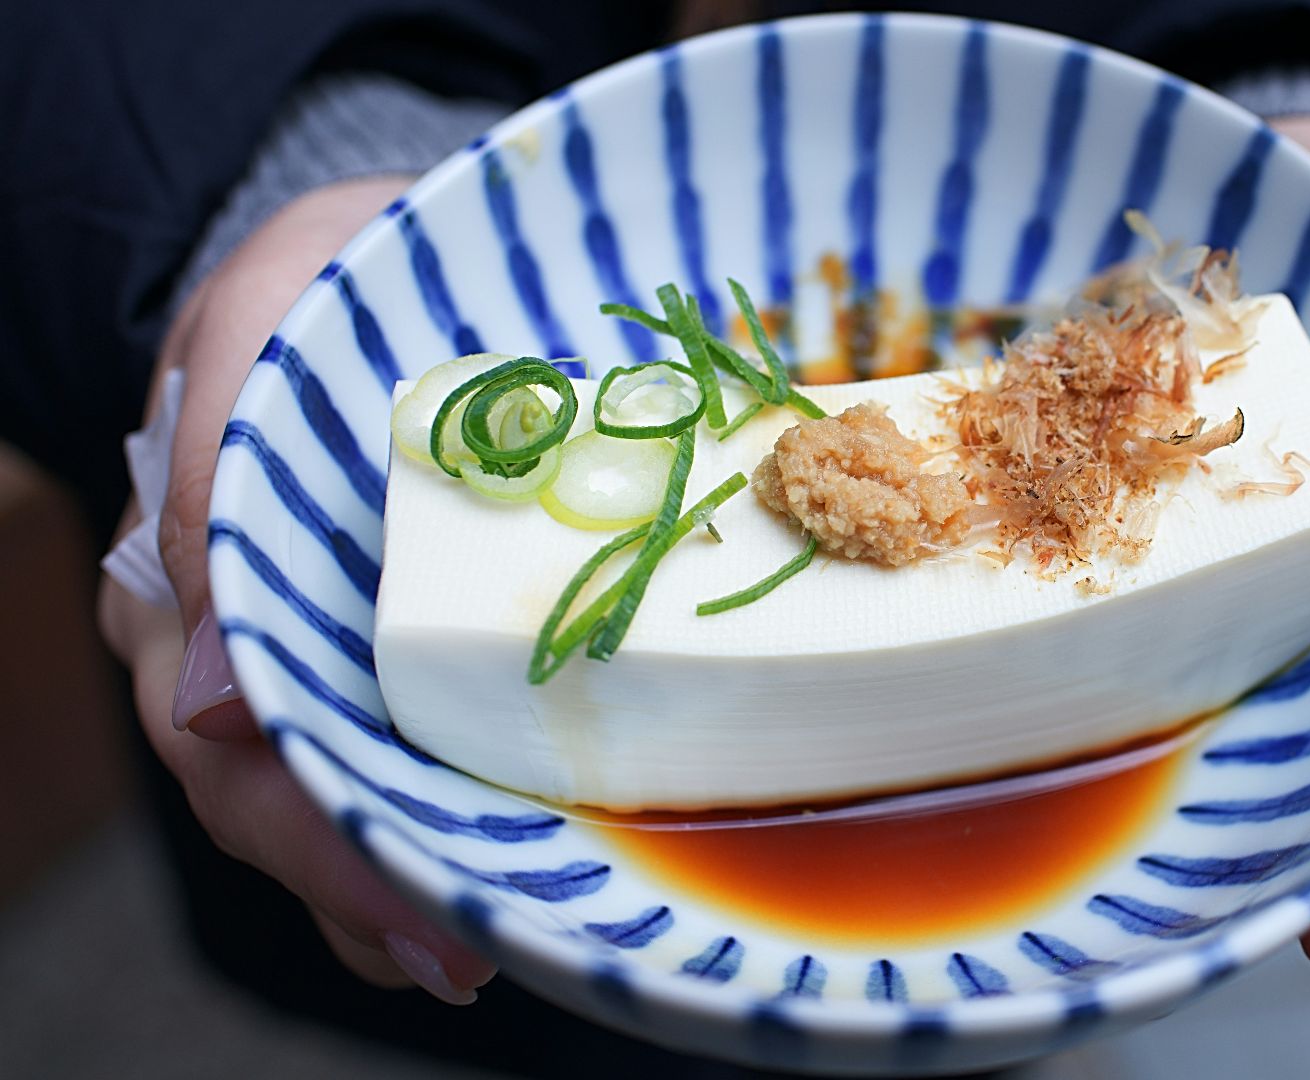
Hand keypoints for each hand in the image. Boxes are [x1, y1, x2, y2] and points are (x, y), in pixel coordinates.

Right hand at [98, 176, 496, 1004]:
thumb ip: (215, 478)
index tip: (409, 905)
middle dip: (368, 884)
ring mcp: (307, 634)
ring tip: (485, 944)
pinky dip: (438, 804)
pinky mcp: (386, 625)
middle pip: (281, 793)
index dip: (313, 838)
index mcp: (191, 569)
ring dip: (404, 871)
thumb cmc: (318, 278)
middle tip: (464, 957)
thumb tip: (213, 704)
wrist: (377, 256)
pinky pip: (398, 735)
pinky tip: (493, 863)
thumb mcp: (258, 323)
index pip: (228, 743)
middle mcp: (235, 628)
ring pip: (335, 784)